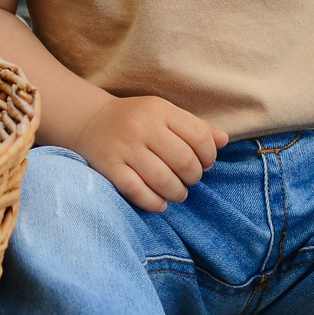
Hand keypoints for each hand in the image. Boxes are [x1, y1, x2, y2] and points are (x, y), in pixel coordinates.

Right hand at [73, 92, 227, 212]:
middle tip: (190, 180)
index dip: (209, 156)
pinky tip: (160, 203)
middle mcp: (143, 127)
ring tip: (178, 193)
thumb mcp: (165, 114)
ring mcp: (124, 148)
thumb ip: (195, 127)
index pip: (199, 137)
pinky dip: (153, 202)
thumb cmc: (136, 120)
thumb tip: (224, 141)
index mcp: (161, 111)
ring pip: (162, 179)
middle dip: (193, 177)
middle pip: (183, 160)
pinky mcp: (109, 167)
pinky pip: (136, 191)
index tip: (205, 164)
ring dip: (177, 192)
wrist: (89, 121)